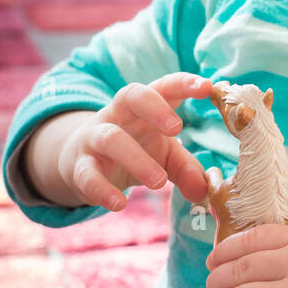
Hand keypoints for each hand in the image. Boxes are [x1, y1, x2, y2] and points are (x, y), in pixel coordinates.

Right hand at [57, 72, 214, 211]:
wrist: (82, 163)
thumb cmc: (134, 149)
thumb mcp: (165, 155)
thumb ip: (186, 169)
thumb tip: (203, 191)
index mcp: (144, 107)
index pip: (163, 86)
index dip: (183, 83)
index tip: (206, 87)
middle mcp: (118, 115)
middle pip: (131, 95)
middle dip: (154, 107)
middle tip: (177, 128)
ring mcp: (96, 138)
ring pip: (111, 138)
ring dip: (136, 159)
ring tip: (159, 182)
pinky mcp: (80, 166)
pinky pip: (87, 174)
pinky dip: (102, 190)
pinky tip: (119, 204)